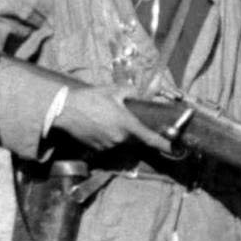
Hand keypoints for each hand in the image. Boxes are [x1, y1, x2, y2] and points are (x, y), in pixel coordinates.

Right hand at [51, 87, 171, 152]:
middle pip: (134, 139)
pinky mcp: (97, 149)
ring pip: (120, 141)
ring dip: (118, 133)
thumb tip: (137, 94)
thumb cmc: (89, 99)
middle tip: (119, 117)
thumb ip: (129, 92)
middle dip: (132, 130)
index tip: (175, 149)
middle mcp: (119, 139)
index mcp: (127, 125)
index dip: (164, 145)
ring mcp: (108, 146)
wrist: (65, 111)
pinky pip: (108, 144)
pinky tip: (97, 124)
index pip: (150, 139)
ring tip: (104, 118)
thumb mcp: (112, 90)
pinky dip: (106, 136)